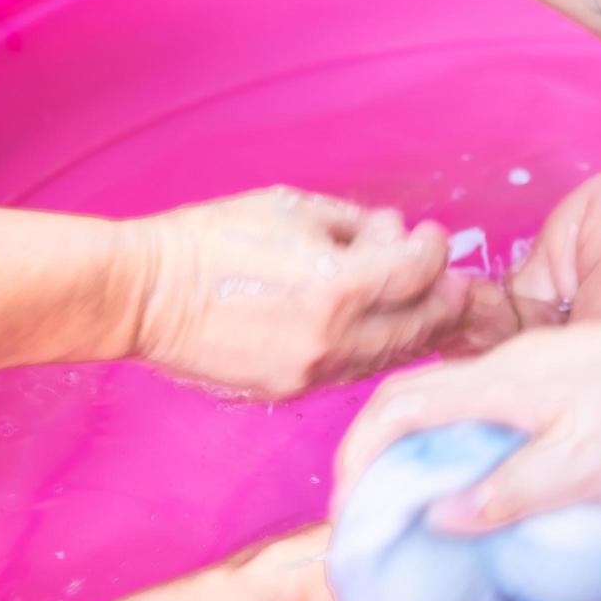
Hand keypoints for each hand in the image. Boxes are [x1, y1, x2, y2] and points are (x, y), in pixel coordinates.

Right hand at [124, 186, 470, 397]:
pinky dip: (375, 350)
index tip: (430, 236)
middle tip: (456, 281)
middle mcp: (332, 339)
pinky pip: (350, 372)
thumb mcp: (290, 210)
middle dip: (444, 300)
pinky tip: (383, 332)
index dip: (433, 251)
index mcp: (336, 287)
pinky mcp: (287, 391)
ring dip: (416, 331)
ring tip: (430, 309)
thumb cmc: (212, 241)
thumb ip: (354, 225)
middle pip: (417, 326)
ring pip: (388, 356)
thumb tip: (393, 235)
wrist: (144, 295)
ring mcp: (310, 372)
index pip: (416, 273)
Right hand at [332, 316, 600, 531]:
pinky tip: (490, 487)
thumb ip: (512, 490)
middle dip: (381, 460)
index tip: (354, 509)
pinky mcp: (562, 379)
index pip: (398, 406)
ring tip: (428, 515)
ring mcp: (536, 368)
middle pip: (414, 403)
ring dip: (425, 456)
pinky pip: (491, 411)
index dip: (359, 456)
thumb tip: (439, 514)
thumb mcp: (591, 468)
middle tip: (383, 521)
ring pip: (453, 407)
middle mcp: (509, 365)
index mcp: (504, 382)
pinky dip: (468, 448)